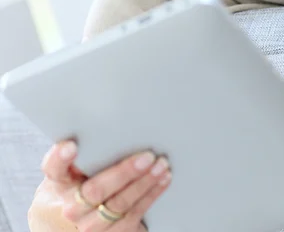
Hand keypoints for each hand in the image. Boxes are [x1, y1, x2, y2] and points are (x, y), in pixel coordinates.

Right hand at [28, 140, 170, 231]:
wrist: (64, 223)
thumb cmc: (72, 187)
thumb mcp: (67, 171)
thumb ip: (80, 153)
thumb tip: (101, 128)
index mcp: (58, 183)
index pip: (54, 168)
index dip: (60, 158)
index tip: (72, 146)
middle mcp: (71, 208)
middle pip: (96, 191)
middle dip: (125, 173)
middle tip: (148, 157)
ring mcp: (90, 226)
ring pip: (119, 207)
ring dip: (145, 186)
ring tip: (161, 167)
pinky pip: (132, 219)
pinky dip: (150, 197)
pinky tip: (162, 182)